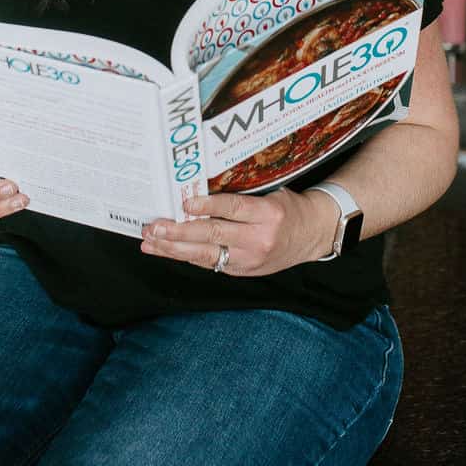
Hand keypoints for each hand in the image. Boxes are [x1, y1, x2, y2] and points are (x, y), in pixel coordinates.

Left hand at [140, 188, 335, 277]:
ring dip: (174, 248)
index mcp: (268, 214)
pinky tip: (167, 251)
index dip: (208, 207)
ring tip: (151, 242)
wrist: (314, 235)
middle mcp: (258, 239)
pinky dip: (187, 257)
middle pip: (213, 235)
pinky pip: (210, 263)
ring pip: (206, 255)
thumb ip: (240, 198)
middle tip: (155, 227)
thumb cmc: (289, 209)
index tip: (185, 203)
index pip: (233, 209)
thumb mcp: (271, 196)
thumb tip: (198, 194)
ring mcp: (250, 259)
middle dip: (179, 232)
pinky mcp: (243, 271)